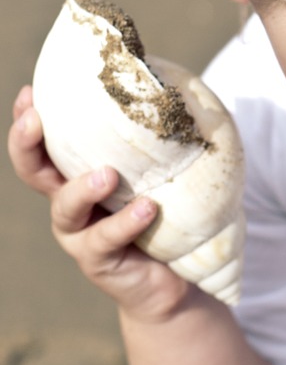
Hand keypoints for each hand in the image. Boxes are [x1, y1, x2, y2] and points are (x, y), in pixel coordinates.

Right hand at [9, 85, 188, 319]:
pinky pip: (106, 239)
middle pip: (33, 170)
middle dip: (27, 143)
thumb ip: (157, 140)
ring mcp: (80, 233)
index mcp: (78, 172)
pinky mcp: (98, 261)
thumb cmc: (166, 214)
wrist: (173, 278)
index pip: (44, 141)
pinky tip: (148, 208)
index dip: (29, 117)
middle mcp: (70, 201)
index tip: (31, 91)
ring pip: (65, 208)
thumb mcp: (159, 172)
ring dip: (83, 188)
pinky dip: (127, 222)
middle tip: (37, 120)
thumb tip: (179, 85)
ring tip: (108, 174)